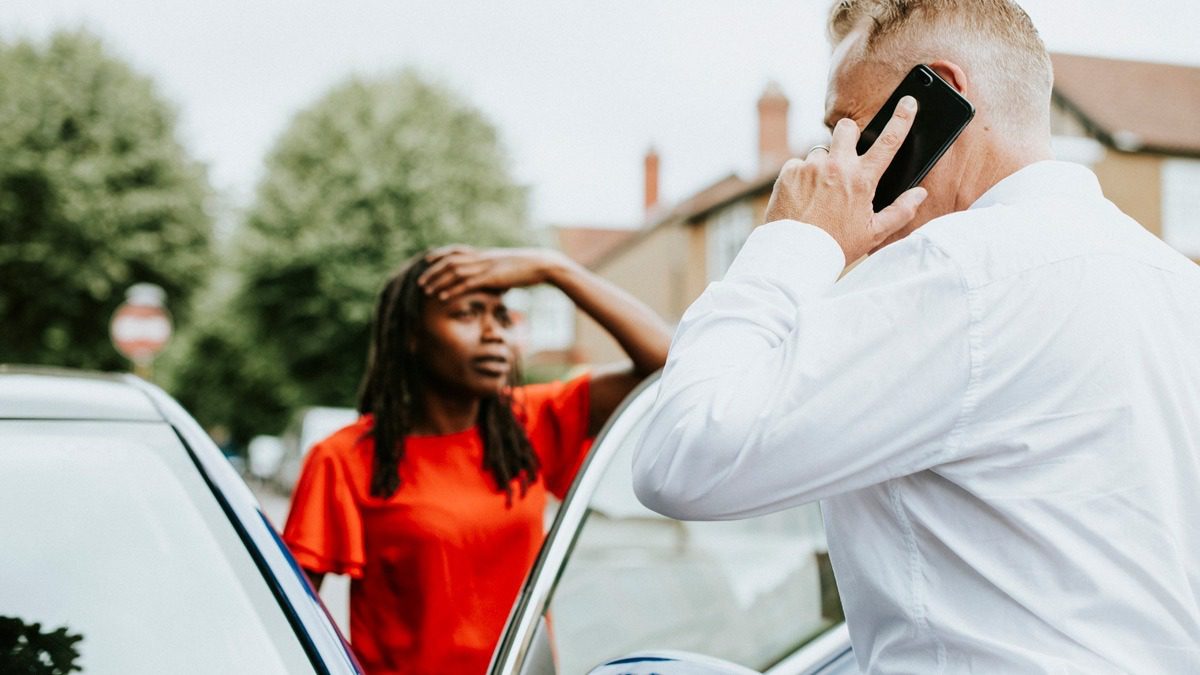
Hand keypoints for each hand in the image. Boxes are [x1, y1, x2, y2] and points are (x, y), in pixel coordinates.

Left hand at [417, 246, 564, 299]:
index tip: (428, 259)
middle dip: (433, 271)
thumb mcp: (507, 266)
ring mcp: (485, 267)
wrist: (541, 264)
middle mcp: (481, 257)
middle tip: (419, 281)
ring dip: (438, 281)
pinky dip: (452, 290)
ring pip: (454, 272)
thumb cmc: (526, 268)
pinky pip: (467, 283)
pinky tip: (442, 296)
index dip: (440, 254)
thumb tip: (493, 280)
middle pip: (450, 261)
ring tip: (425, 290)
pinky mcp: (491, 277)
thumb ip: (496, 270)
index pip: (455, 250)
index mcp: (484, 254)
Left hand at [763, 95, 927, 262]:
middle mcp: (836, 167)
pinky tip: (802, 198)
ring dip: (822, 165)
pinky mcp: (788, 172)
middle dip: (849, 134)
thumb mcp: (874, 233)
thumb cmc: (837, 245)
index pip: (888, 142)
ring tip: (819, 194)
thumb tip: (919, 193)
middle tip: (846, 155)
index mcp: (862, 180)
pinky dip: (801, 177)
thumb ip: (900, 211)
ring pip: (820, 151)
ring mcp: (810, 167)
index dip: (902, 119)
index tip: (908, 102)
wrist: (795, 255)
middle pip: (847, 128)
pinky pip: (798, 165)